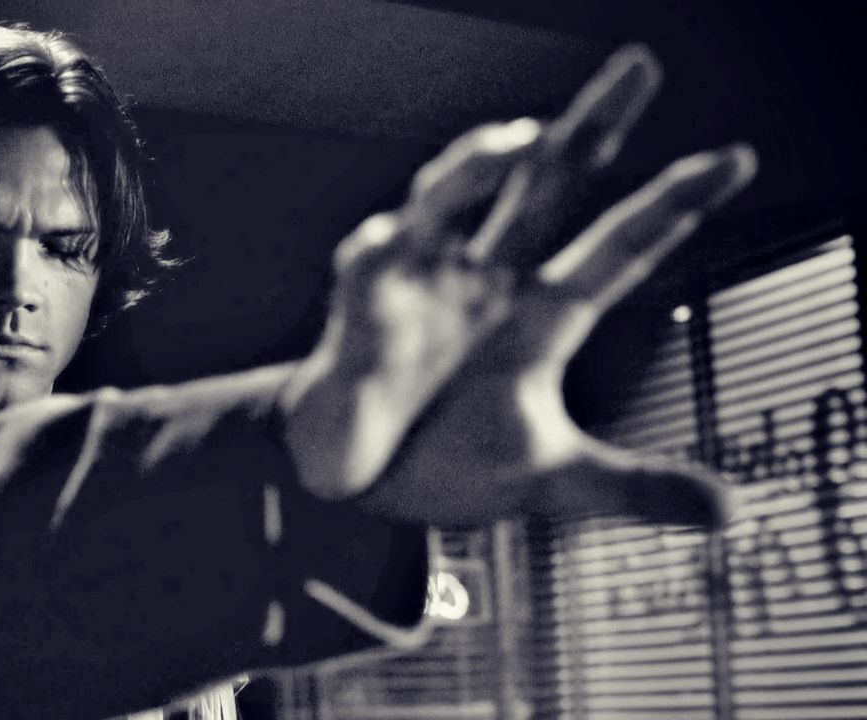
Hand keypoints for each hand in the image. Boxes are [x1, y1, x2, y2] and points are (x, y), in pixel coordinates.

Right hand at [281, 46, 755, 526]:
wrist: (357, 481)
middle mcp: (489, 281)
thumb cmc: (445, 463)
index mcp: (540, 317)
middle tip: (641, 66)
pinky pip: (377, 251)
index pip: (616, 249)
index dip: (669, 206)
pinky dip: (391, 237)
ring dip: (487, 161)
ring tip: (528, 138)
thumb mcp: (553, 480)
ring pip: (458, 193)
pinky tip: (398, 231)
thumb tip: (731, 512)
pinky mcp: (366, 295)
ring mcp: (427, 278)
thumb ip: (634, 486)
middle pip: (547, 187)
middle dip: (591, 127)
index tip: (731, 160)